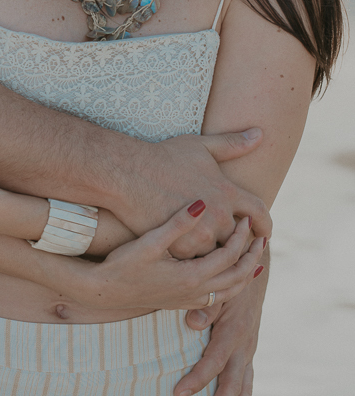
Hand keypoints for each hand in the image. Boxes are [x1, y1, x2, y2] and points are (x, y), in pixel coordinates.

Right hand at [77, 201, 264, 311]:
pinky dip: (232, 285)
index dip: (242, 237)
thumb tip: (201, 203)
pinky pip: (219, 297)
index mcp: (192, 275)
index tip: (247, 219)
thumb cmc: (124, 261)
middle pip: (237, 277)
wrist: (105, 291)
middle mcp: (195, 291)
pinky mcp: (183, 302)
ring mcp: (190, 299)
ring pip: (230, 291)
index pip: (229, 256)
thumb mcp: (150, 239)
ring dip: (245, 274)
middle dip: (251, 257)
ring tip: (255, 257)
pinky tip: (231, 275)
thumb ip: (178, 222)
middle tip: (262, 238)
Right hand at [117, 131, 271, 257]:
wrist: (129, 174)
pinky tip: (196, 257)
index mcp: (228, 192)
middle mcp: (220, 216)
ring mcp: (201, 234)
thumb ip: (232, 143)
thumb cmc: (164, 157)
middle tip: (242, 246)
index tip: (266, 231)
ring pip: (220, 254)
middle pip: (242, 239)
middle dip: (243, 243)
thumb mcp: (200, 146)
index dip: (266, 223)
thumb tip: (260, 133)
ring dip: (221, 255)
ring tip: (219, 257)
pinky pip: (198, 262)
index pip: (260, 212)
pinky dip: (199, 260)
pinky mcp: (182, 248)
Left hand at [174, 255, 267, 395]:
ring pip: (244, 388)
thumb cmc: (226, 278)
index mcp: (233, 331)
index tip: (178, 393)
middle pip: (232, 384)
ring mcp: (248, 352)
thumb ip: (205, 306)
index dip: (197, 379)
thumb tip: (192, 324)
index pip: (214, 362)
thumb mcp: (217, 287)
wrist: (249, 270)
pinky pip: (246, 382)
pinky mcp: (248, 354)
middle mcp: (243, 346)